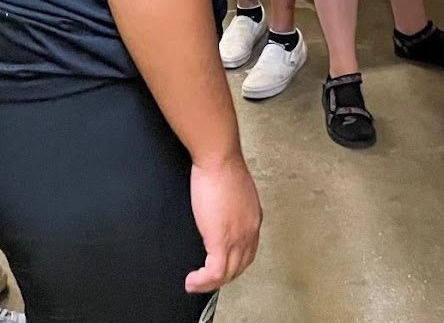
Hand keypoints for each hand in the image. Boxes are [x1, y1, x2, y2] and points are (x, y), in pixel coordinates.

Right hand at [185, 157, 261, 293]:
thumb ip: (230, 204)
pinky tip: (191, 281)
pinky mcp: (221, 241)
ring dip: (210, 284)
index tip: (219, 265)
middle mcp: (250, 231)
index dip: (233, 262)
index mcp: (252, 218)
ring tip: (195, 284)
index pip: (247, 250)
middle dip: (222, 276)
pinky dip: (202, 282)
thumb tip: (219, 209)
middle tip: (205, 280)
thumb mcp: (234, 190)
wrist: (219, 158)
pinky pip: (214, 273)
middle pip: (239, 266)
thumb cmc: (222, 165)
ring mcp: (237, 238)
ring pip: (226, 274)